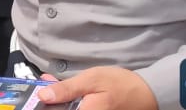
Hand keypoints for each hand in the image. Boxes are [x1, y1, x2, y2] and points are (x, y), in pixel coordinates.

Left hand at [37, 66, 157, 109]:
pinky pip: (77, 109)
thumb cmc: (122, 85)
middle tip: (46, 86)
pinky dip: (70, 102)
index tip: (38, 94)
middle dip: (51, 101)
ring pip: (69, 109)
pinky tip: (66, 92)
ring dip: (60, 101)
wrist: (147, 92)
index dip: (46, 105)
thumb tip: (44, 95)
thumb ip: (67, 89)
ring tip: (54, 86)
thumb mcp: (92, 80)